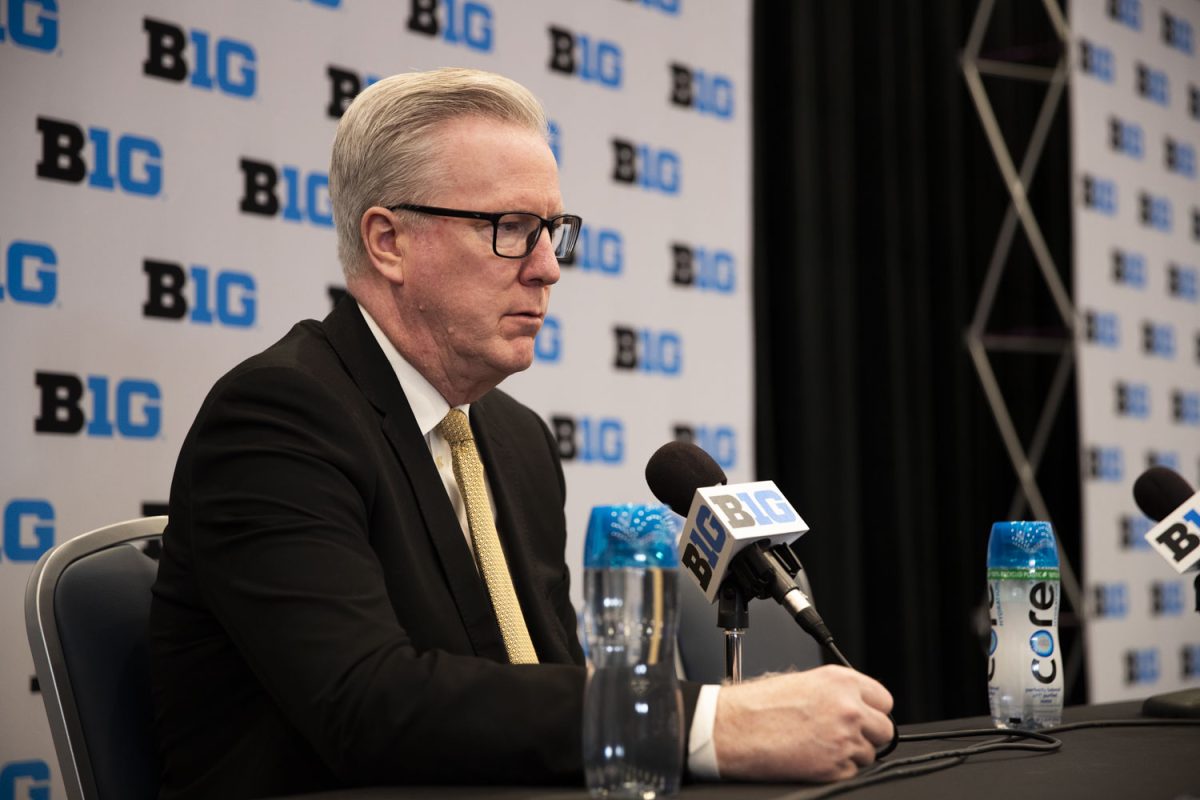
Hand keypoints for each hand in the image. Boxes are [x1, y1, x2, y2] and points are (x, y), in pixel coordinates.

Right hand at [712, 665, 894, 782]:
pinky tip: (812, 757)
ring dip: (850, 753)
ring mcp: (844, 739)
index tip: (864, 716)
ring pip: (869, 754)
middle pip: (884, 729)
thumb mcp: (803, 681)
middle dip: (868, 734)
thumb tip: (856, 704)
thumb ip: (837, 691)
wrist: (736, 729)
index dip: (872, 710)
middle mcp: (848, 708)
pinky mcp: (835, 767)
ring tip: (819, 744)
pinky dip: (836, 769)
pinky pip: (851, 772)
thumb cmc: (759, 704)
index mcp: (841, 681)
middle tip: (843, 734)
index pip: (884, 699)